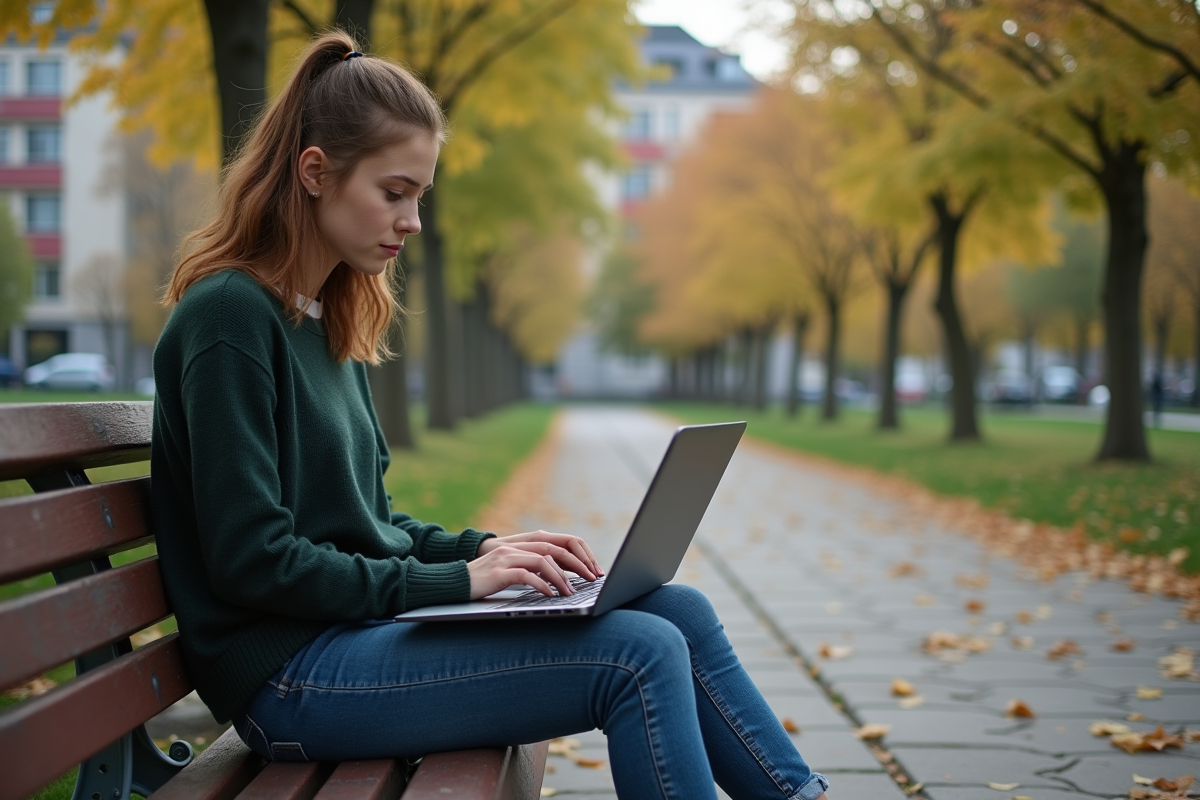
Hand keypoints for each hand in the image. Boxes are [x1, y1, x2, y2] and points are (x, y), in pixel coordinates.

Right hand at [470, 531, 602, 599]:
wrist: (455, 581)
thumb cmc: (484, 580)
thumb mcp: (511, 570)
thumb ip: (531, 567)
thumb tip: (557, 576)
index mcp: (521, 544)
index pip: (557, 542)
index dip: (577, 554)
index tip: (591, 569)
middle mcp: (516, 547)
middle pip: (555, 549)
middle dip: (577, 564)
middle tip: (591, 578)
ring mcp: (507, 557)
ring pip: (543, 561)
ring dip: (561, 577)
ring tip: (570, 592)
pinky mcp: (499, 571)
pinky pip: (526, 575)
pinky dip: (541, 585)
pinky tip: (550, 595)